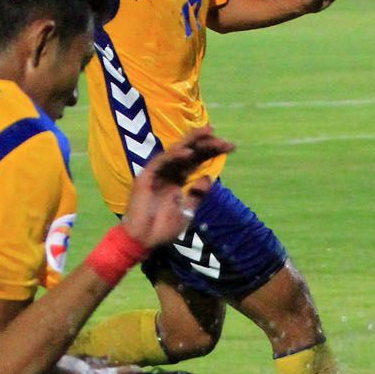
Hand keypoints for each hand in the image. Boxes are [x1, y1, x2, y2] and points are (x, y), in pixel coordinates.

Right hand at [119, 128, 234, 247]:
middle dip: (207, 143)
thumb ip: (198, 195)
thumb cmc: (162, 229)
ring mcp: (157, 173)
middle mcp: (168, 172)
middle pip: (189, 152)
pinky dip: (175, 156)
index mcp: (178, 179)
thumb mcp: (188, 211)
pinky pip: (161, 161)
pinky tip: (189, 153)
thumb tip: (208, 177)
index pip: (197, 160)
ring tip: (208, 133)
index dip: (213, 152)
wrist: (143, 241)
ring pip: (176, 151)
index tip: (232, 147)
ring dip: (192, 141)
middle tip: (224, 139)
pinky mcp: (146, 176)